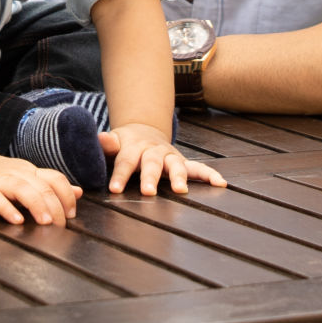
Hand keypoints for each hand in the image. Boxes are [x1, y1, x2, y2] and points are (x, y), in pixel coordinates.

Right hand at [0, 153, 80, 225]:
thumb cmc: (0, 178)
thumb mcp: (27, 180)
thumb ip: (51, 187)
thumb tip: (79, 192)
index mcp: (29, 172)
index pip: (54, 178)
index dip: (66, 195)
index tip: (71, 215)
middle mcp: (15, 173)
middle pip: (40, 185)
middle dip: (54, 205)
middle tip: (60, 226)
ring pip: (20, 188)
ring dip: (36, 204)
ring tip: (46, 222)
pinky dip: (7, 208)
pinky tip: (16, 220)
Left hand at [100, 123, 227, 195]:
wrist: (141, 131)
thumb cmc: (123, 144)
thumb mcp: (112, 142)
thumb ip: (107, 144)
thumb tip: (100, 139)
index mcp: (133, 146)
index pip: (125, 160)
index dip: (120, 175)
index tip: (115, 189)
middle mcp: (153, 151)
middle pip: (151, 163)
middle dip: (150, 177)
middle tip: (148, 191)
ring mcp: (170, 156)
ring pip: (175, 165)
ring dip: (179, 176)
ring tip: (180, 190)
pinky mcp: (182, 162)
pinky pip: (198, 168)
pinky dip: (209, 174)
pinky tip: (220, 183)